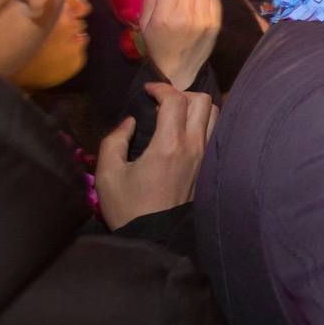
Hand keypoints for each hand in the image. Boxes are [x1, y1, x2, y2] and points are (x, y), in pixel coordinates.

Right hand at [96, 83, 217, 230]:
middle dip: (181, 93)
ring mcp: (205, 156)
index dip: (161, 87)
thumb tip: (130, 121)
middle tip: (162, 102)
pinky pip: (215, 132)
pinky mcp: (209, 166)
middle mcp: (193, 146)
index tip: (147, 91)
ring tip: (174, 114)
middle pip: (202, 100)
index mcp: (169, 145)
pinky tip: (185, 131)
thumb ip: (115, 140)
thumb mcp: (108, 174)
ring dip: (196, 106)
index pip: (176, 99)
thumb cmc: (128, 207)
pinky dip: (203, 122)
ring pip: (214, 114)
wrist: (154, 237)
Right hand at [140, 0, 220, 89]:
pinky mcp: (215, 25)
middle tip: (177, 5)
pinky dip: (206, 3)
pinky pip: (213, 0)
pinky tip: (198, 14)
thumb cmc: (157, 46)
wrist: (177, 70)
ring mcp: (203, 21)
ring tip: (188, 10)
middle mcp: (185, 17)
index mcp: (164, 18)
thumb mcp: (144, 24)